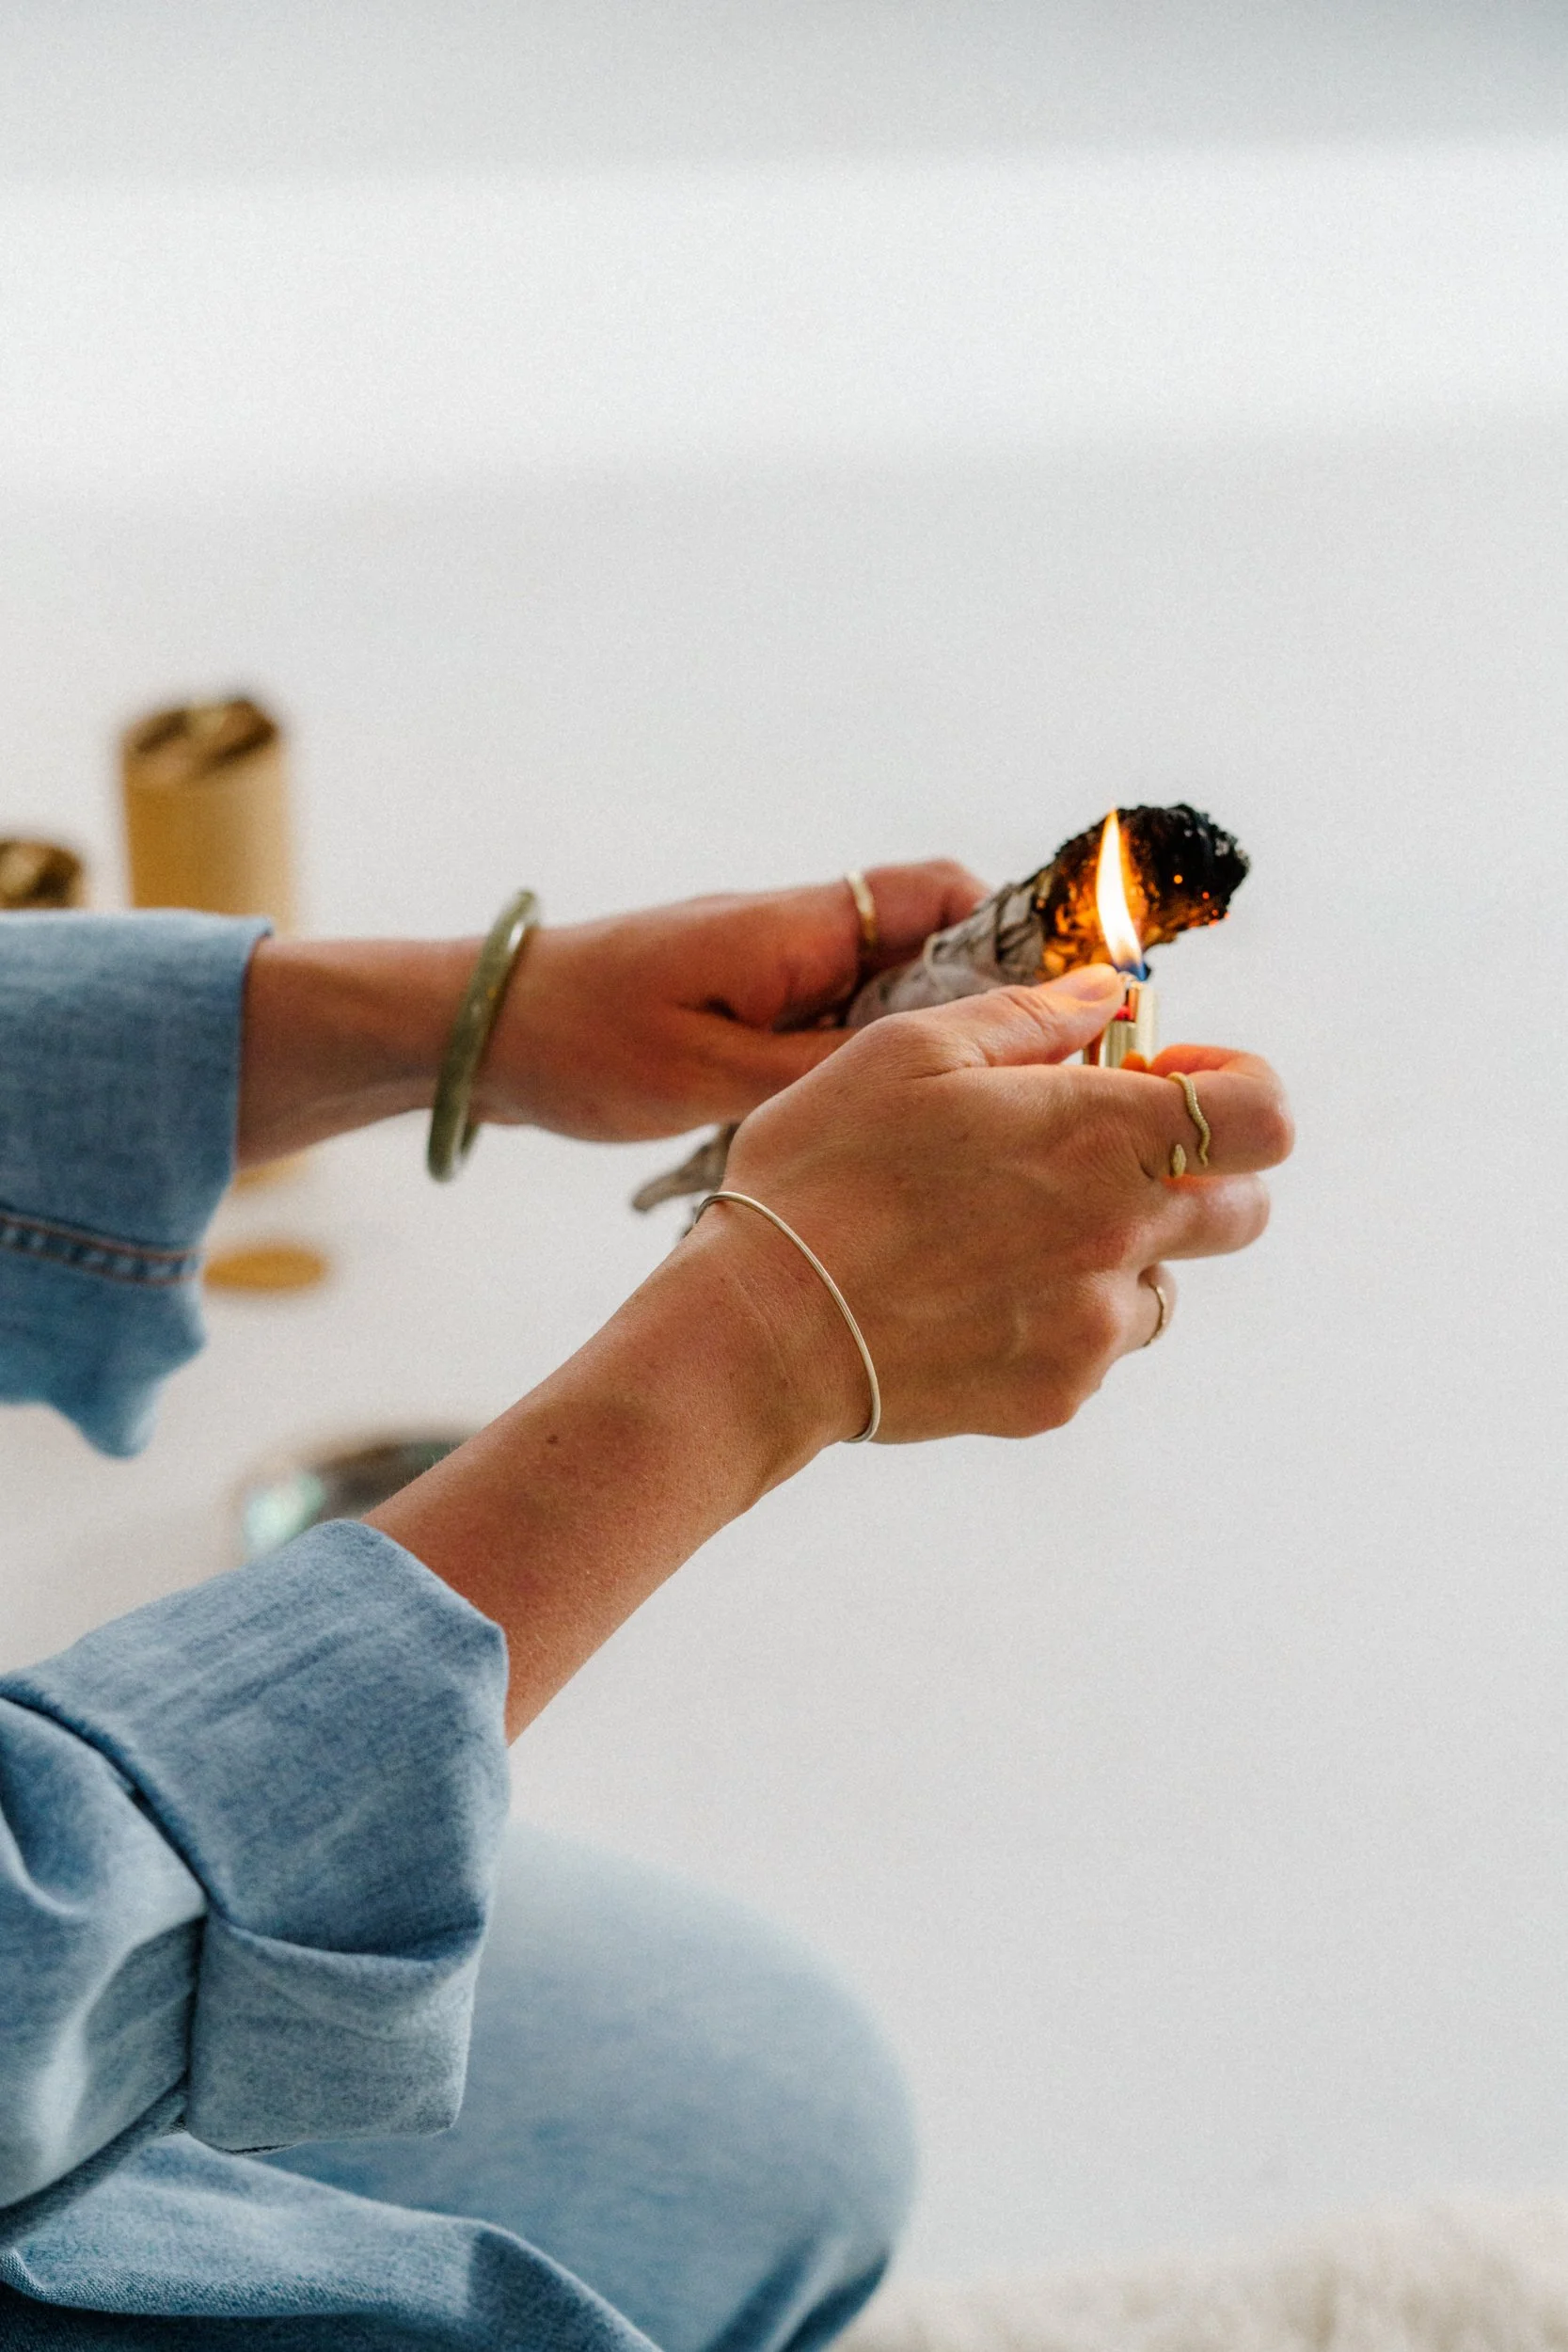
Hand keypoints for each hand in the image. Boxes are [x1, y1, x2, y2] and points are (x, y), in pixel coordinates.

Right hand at [376, 960, 1291, 1734]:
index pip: (1265, 1118)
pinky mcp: (1056, 1396)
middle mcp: (1121, 1237)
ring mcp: (1094, 1328)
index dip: (1240, 1091)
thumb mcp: (909, 1051)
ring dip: (1115, 1254)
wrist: (762, 1333)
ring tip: (1003, 1239)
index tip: (1171, 1082)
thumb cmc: (824, 1172)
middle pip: (1242, 1210)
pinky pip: (1093, 1351)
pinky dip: (1054, 1320)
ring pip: (1161, 1286)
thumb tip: (1112, 995)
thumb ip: (1029, 1017)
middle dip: (1192, 1176)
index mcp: (1100, 1137)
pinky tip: (966, 1299)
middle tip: (1089, 1160)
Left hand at [470, 862, 986, 1140]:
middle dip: (988, 1002)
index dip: (1015, 937)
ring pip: (894, 986)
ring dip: (931, 1039)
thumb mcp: (712, 1076)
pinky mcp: (755, 1003)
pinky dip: (876, 1059)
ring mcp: (778, 965)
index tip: (1063, 1003)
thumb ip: (827, 1066)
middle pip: (935, 940)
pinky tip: (887, 1126)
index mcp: (795, 926)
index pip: (940, 893)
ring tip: (971, 1116)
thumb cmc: (585, 1044)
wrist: (487, 1033)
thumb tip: (940, 1068)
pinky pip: (845, 1017)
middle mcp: (799, 931)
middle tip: (1032, 1083)